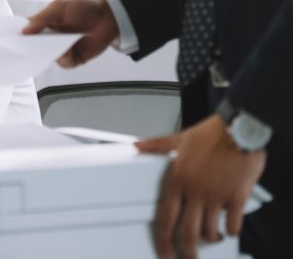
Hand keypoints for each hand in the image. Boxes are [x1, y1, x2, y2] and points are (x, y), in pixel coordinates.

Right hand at [22, 0, 118, 66]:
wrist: (109, 14)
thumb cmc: (84, 6)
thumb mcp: (59, 7)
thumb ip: (41, 19)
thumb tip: (24, 30)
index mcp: (45, 24)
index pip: (28, 32)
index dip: (20, 37)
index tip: (13, 40)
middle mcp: (52, 38)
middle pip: (36, 48)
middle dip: (33, 50)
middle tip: (31, 48)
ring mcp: (63, 49)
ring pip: (49, 58)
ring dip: (51, 54)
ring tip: (57, 47)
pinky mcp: (74, 58)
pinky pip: (64, 63)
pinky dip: (65, 59)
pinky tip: (69, 51)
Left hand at [135, 115, 265, 258]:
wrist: (239, 129)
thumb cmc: (211, 134)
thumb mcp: (179, 139)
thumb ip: (156, 145)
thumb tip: (137, 144)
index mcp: (178, 180)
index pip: (166, 217)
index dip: (163, 240)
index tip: (164, 252)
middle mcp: (195, 191)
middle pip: (188, 232)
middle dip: (187, 252)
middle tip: (187, 258)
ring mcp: (216, 195)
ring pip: (210, 231)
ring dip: (212, 239)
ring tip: (213, 237)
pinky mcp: (236, 197)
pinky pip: (233, 223)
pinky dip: (231, 230)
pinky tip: (229, 229)